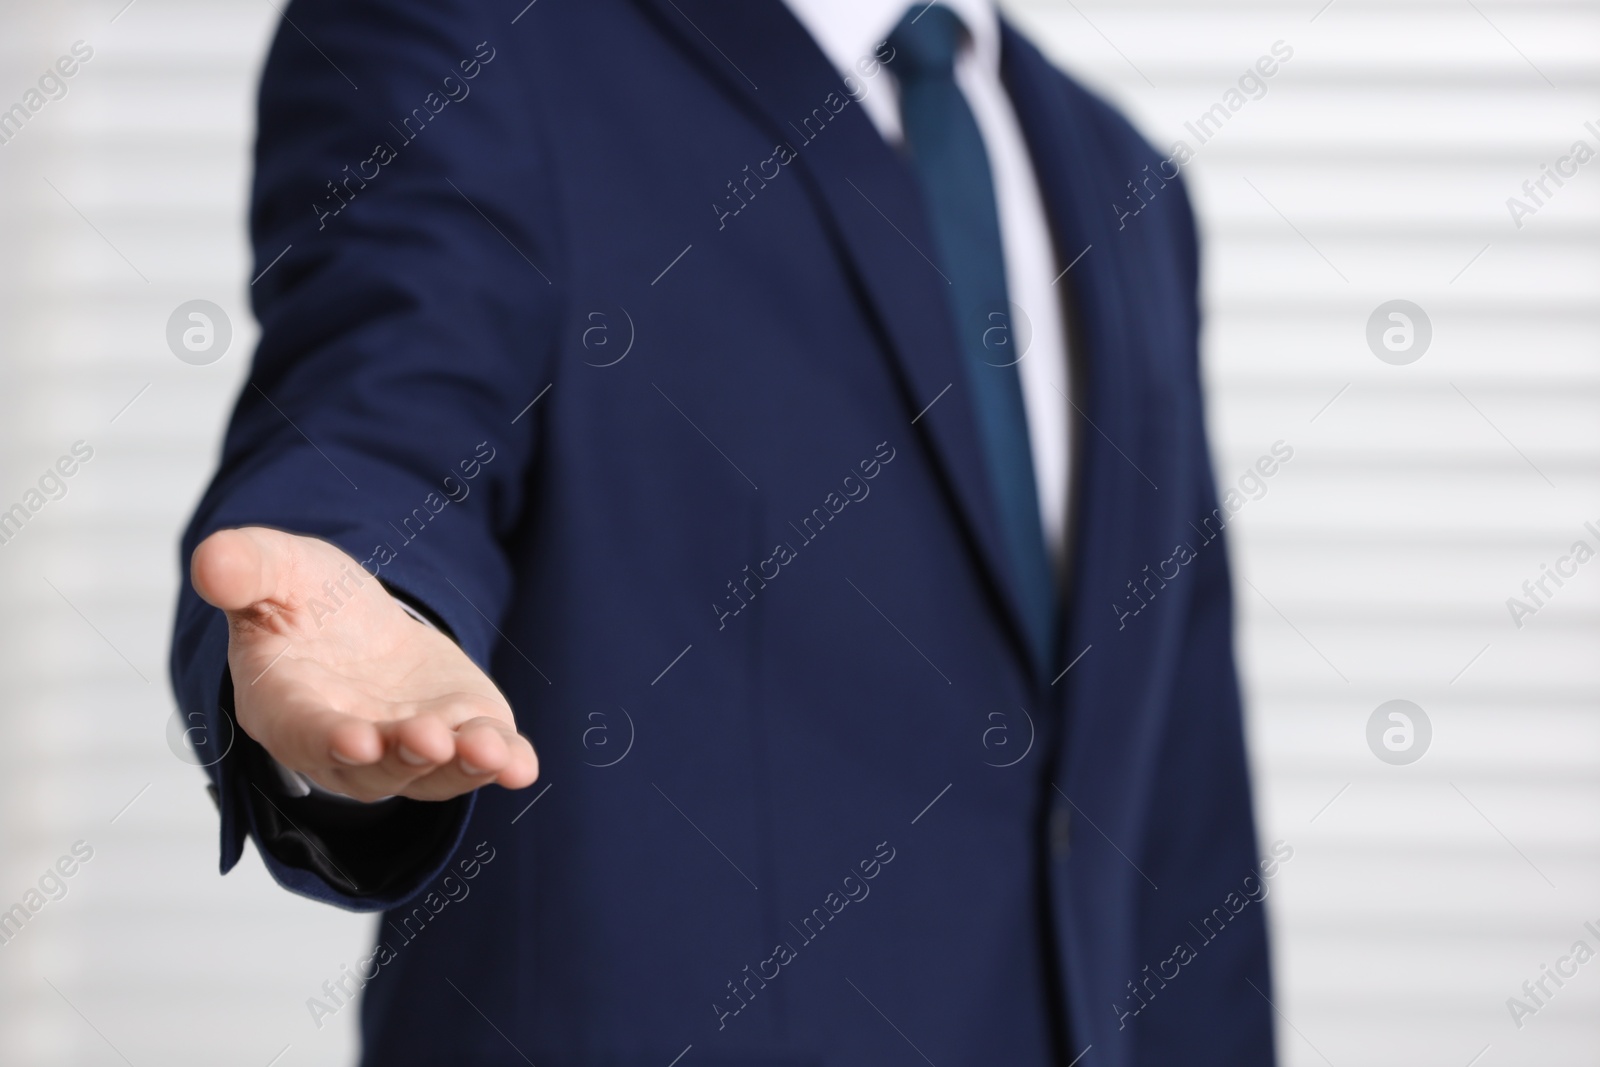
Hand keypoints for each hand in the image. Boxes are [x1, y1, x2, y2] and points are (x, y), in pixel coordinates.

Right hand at [190, 526, 537, 801]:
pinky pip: (482, 759)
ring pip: (434, 773)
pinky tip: (522, 766)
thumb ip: (245, 569)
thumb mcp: (275, 571)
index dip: (330, 740)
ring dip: (462, 767)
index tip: (354, 740)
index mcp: (289, 708)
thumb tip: (210, 561)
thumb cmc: (304, 602)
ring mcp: (409, 746)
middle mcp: (350, 745)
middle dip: (404, 757)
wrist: (356, 623)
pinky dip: (504, 764)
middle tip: (430, 741)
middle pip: (377, 765)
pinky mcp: (461, 733)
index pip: (307, 733)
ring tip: (490, 753)